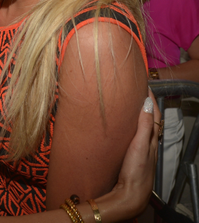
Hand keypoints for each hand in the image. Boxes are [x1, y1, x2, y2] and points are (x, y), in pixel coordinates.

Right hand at [100, 89, 159, 219]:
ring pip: (143, 126)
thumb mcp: (140, 145)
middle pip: (150, 118)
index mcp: (152, 138)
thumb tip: (146, 103)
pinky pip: (136, 134)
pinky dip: (133, 125)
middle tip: (136, 91)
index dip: (150, 99)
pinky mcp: (134, 154)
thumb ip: (144, 125)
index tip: (143, 85)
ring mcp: (141, 149)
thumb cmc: (136, 172)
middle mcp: (149, 142)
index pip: (154, 113)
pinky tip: (125, 126)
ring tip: (130, 103)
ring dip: (139, 114)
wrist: (130, 195)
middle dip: (145, 104)